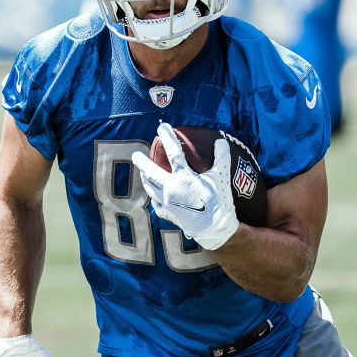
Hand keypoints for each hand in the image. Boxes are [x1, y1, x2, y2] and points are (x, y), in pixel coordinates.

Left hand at [130, 122, 239, 250]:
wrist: (214, 228)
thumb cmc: (219, 201)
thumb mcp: (221, 177)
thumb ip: (221, 158)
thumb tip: (221, 140)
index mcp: (183, 177)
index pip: (174, 153)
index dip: (168, 138)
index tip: (161, 128)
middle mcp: (171, 189)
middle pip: (152, 172)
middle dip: (142, 162)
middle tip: (135, 155)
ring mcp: (167, 202)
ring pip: (150, 188)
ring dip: (146, 179)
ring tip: (143, 173)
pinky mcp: (168, 214)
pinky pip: (156, 204)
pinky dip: (154, 197)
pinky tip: (153, 196)